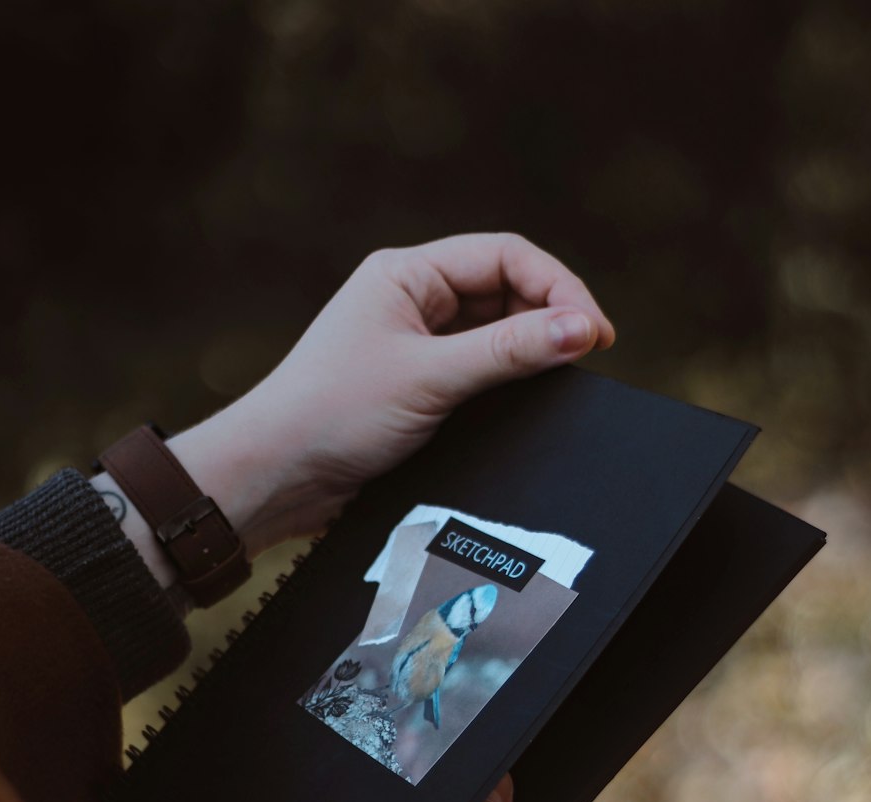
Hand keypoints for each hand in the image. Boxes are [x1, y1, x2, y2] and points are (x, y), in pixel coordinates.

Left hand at [168, 232, 613, 558]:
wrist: (276, 476)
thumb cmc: (331, 415)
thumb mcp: (430, 379)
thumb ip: (509, 353)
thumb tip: (581, 329)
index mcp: (407, 274)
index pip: (506, 256)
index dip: (559, 287)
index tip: (594, 330)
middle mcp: (413, 301)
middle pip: (507, 292)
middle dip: (551, 318)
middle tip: (590, 355)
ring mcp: (415, 346)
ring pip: (496, 334)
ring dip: (531, 352)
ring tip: (563, 380)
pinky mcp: (417, 389)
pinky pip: (479, 373)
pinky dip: (508, 383)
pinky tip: (528, 402)